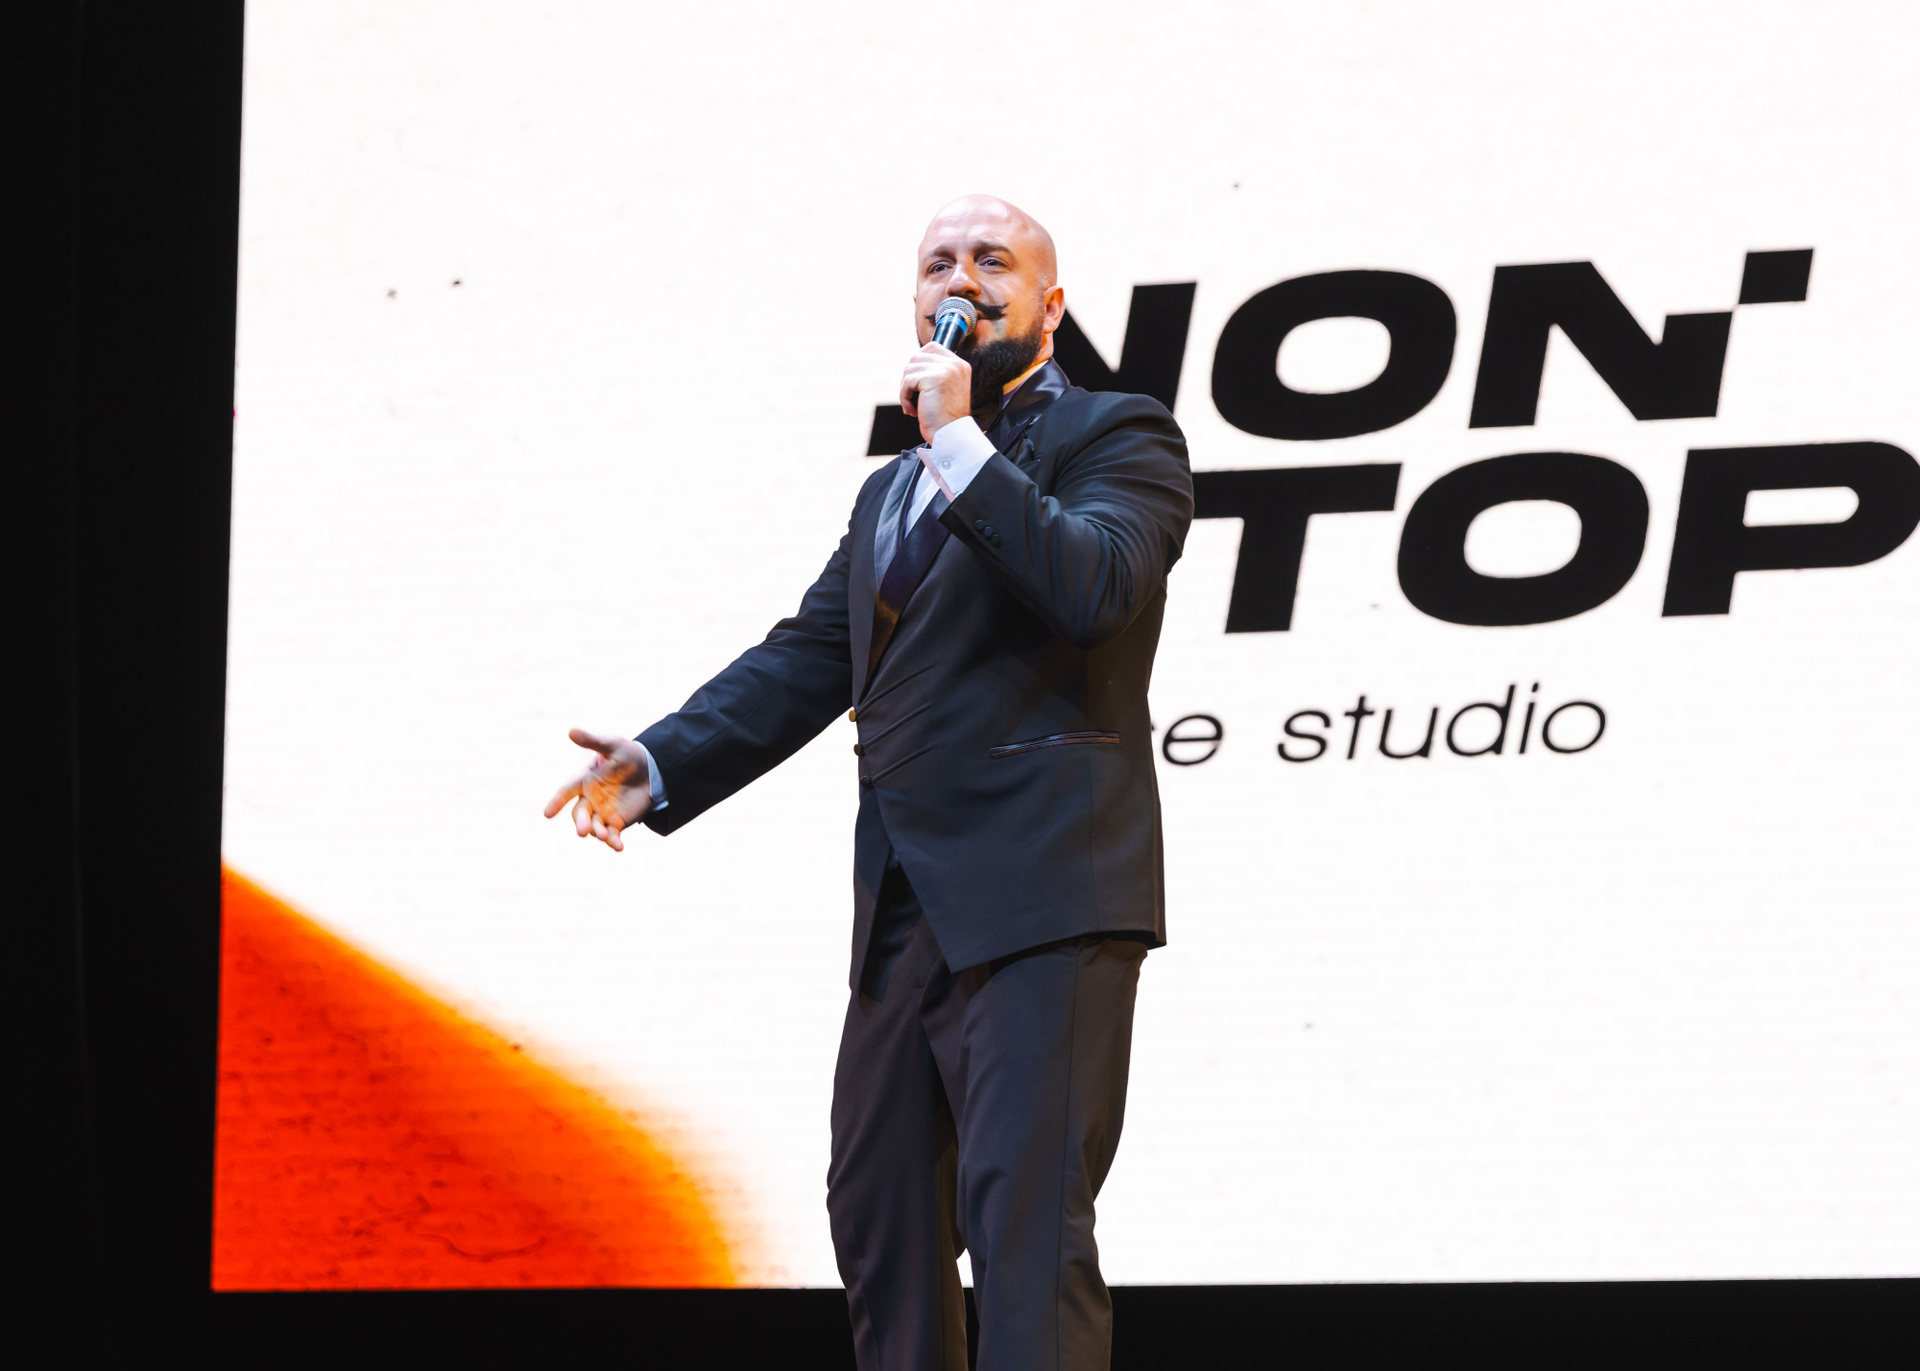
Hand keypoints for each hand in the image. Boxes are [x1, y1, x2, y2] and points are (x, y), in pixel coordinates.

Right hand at [543, 728, 652, 851]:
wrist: (651, 770)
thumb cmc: (627, 754)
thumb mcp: (612, 745)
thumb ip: (592, 741)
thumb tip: (571, 731)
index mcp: (584, 780)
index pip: (566, 791)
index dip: (556, 802)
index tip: (547, 814)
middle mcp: (590, 799)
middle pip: (580, 813)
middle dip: (581, 822)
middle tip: (583, 832)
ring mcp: (602, 812)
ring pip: (595, 826)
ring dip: (597, 832)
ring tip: (603, 836)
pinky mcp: (616, 822)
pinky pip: (611, 835)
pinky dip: (613, 842)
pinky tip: (618, 847)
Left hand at [899, 342, 971, 443]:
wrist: (950, 435)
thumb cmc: (945, 419)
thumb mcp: (945, 390)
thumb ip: (935, 373)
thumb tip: (912, 364)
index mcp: (960, 365)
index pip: (932, 348)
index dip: (919, 364)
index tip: (918, 385)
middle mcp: (954, 364)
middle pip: (917, 357)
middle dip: (910, 378)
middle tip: (914, 398)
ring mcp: (945, 370)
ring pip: (909, 369)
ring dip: (906, 389)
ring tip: (914, 406)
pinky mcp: (932, 378)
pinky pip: (907, 381)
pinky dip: (904, 397)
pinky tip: (912, 410)